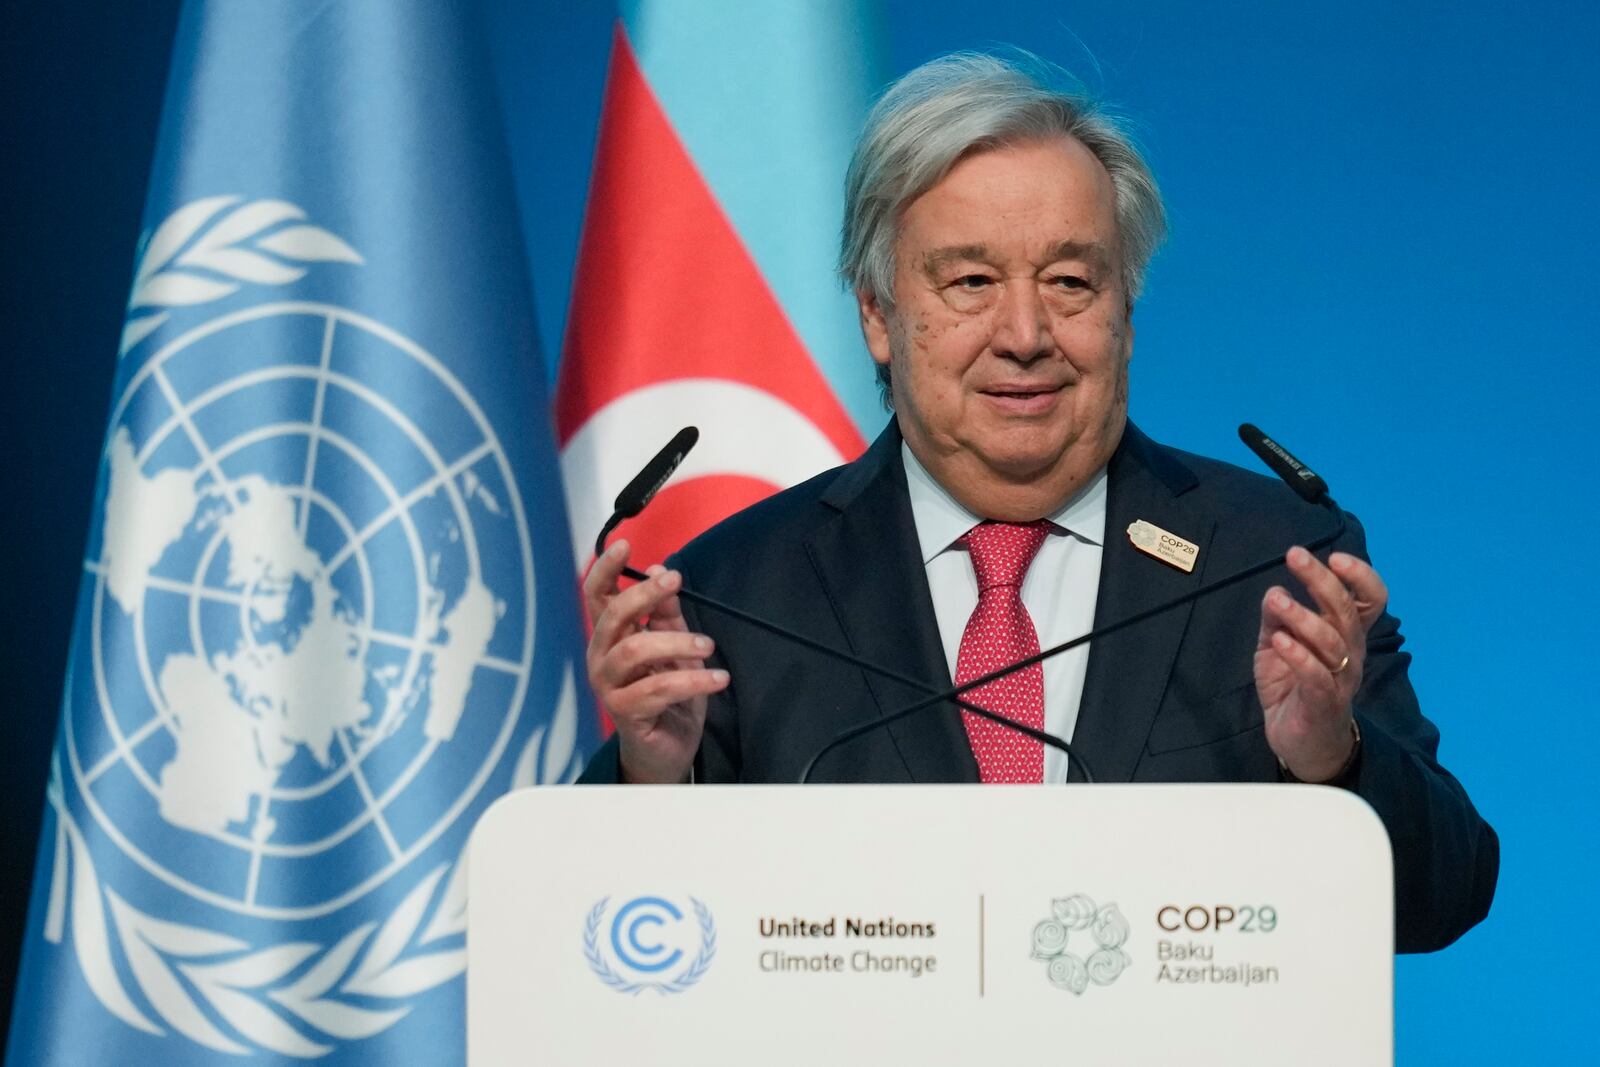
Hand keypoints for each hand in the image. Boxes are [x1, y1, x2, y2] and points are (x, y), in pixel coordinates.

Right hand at [583, 541, 728, 782]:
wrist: (666, 750)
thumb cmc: (667, 697)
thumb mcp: (673, 648)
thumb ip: (666, 614)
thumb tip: (662, 572)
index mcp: (610, 638)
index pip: (597, 596)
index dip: (606, 569)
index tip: (626, 545)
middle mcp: (602, 658)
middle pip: (613, 616)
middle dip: (645, 594)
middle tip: (676, 581)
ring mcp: (609, 686)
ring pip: (635, 650)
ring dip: (676, 641)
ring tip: (708, 646)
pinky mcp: (625, 712)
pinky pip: (659, 687)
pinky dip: (693, 679)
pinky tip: (718, 678)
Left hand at [1255, 546, 1387, 781]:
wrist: (1302, 743)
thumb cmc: (1294, 687)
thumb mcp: (1277, 645)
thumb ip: (1276, 618)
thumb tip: (1275, 590)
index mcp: (1346, 634)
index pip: (1369, 600)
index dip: (1360, 577)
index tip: (1335, 556)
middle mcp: (1351, 653)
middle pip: (1347, 612)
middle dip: (1321, 580)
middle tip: (1295, 556)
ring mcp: (1340, 679)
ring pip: (1332, 642)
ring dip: (1303, 616)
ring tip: (1277, 599)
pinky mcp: (1323, 703)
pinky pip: (1316, 676)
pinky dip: (1299, 656)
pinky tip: (1279, 640)